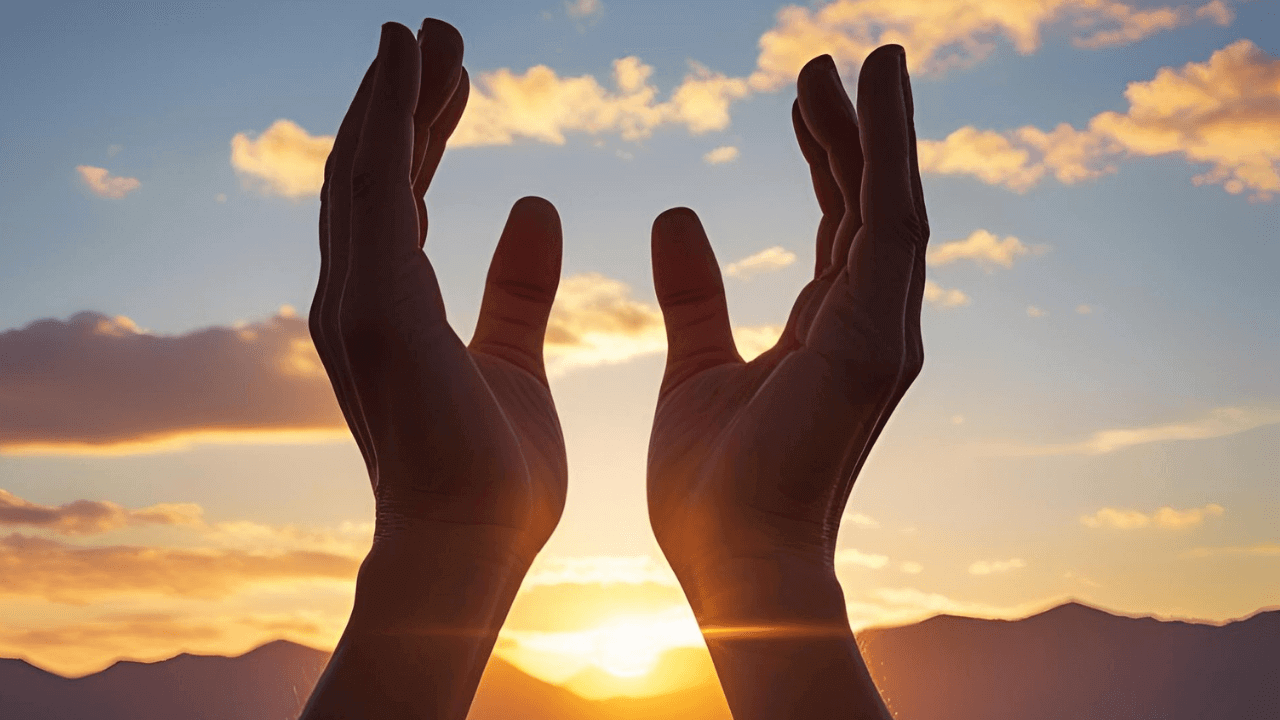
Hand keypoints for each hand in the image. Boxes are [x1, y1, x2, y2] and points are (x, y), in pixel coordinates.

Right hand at [302, 20, 565, 719]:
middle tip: (440, 34)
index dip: (421, 133)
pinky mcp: (373, 305)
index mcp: (392, 310)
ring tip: (428, 32)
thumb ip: (518, 289)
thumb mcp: (515, 362)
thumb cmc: (494, 479)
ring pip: (363, 165)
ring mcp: (353, 299)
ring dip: (392, 94)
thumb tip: (536, 205)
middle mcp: (355, 295)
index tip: (454, 81)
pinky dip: (387, 115)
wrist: (472, 552)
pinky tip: (410, 63)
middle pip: (373, 170)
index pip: (399, 199)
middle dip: (403, 100)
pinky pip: (374, 182)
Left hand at [647, 46, 925, 718]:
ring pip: (890, 203)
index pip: (836, 228)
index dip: (825, 160)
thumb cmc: (715, 491)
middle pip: (866, 206)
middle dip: (851, 132)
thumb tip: (676, 214)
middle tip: (824, 64)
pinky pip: (887, 221)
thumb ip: (695, 294)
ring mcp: (880, 332)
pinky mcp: (873, 338)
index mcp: (828, 334)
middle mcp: (868, 326)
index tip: (800, 100)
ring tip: (864, 60)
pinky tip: (875, 91)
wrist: (733, 565)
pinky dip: (886, 152)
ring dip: (879, 130)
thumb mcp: (697, 370)